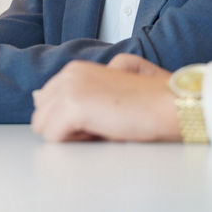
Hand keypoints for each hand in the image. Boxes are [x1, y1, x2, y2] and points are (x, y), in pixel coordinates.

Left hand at [30, 55, 179, 142]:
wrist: (171, 105)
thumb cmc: (149, 101)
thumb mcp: (108, 88)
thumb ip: (75, 89)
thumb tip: (39, 96)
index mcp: (75, 69)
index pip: (46, 105)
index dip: (71, 121)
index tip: (99, 118)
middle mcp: (68, 74)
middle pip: (41, 116)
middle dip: (66, 129)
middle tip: (101, 125)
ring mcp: (69, 88)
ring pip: (44, 128)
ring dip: (71, 136)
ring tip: (102, 127)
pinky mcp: (73, 106)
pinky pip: (54, 138)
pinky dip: (76, 143)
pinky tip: (102, 131)